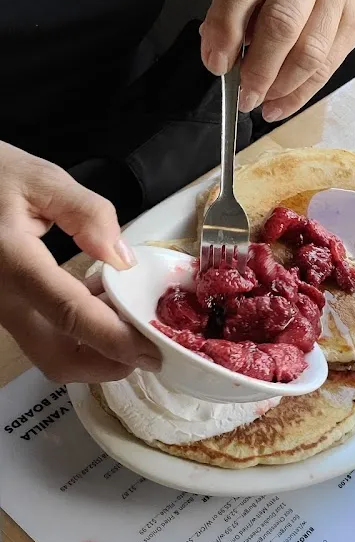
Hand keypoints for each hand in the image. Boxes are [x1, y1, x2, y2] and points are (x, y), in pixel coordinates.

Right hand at [0, 143, 160, 381]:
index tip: (152, 350)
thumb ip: (86, 213)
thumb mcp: (40, 178)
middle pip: (59, 357)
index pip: (69, 313)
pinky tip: (102, 299)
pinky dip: (82, 333)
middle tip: (149, 342)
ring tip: (129, 311)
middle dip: (109, 363)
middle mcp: (2, 299)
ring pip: (53, 353)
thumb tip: (122, 258)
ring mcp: (2, 310)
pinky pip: (47, 336)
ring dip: (99, 348)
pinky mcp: (7, 311)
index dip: (115, 338)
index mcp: (11, 262)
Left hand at [200, 0, 354, 121]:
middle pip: (282, 23)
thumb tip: (220, 60)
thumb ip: (229, 8)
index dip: (224, 30)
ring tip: (261, 101)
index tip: (215, 65)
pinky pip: (328, 66)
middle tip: (243, 96)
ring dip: (282, 86)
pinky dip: (301, 92)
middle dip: (259, 68)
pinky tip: (280, 105)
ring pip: (310, 51)